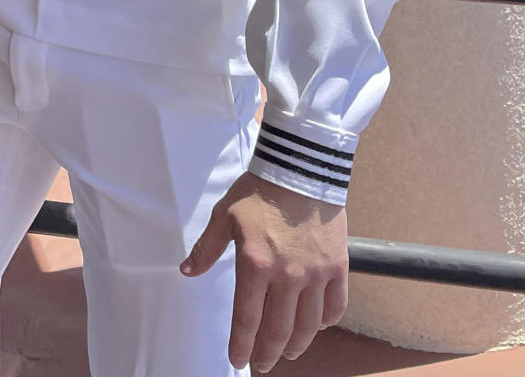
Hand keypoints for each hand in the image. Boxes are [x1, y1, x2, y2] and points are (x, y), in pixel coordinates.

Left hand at [180, 171, 347, 370]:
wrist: (301, 167)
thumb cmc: (259, 190)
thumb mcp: (225, 215)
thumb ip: (207, 247)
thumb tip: (187, 270)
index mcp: (255, 265)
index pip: (247, 319)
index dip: (241, 345)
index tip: (237, 360)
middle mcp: (287, 277)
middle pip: (278, 331)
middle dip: (268, 354)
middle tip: (262, 365)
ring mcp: (315, 274)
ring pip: (308, 326)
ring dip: (296, 345)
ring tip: (287, 351)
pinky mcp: (337, 267)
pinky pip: (334, 307)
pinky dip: (325, 322)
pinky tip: (316, 325)